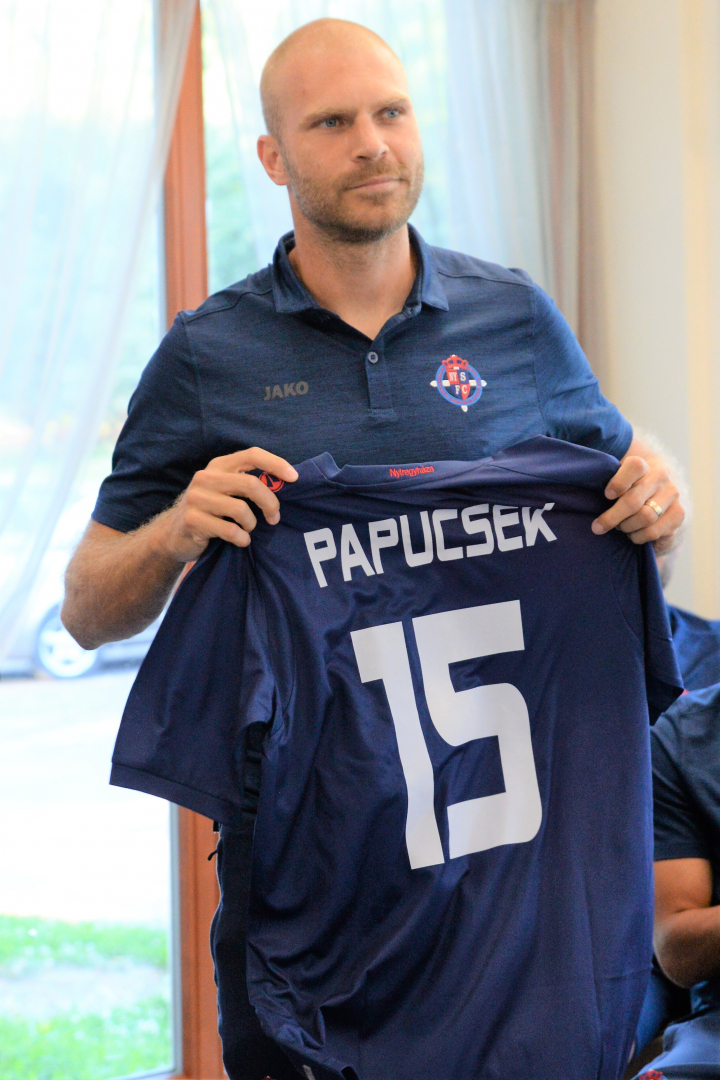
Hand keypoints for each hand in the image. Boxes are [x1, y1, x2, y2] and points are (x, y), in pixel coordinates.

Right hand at [154, 447, 297, 562]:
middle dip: (270, 503)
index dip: (276, 464)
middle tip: (275, 518)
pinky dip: (242, 539)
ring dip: (252, 525)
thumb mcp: (225, 490)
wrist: (174, 534)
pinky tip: (240, 540)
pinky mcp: (192, 520)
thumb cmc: (211, 511)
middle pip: (250, 484)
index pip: (252, 455)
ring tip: (248, 530)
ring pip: (241, 510)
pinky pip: (230, 531)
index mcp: (219, 465)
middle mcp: (206, 477)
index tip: (294, 478)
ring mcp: (197, 498)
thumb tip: (285, 484)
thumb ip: (247, 484)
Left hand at [591, 454, 684, 552]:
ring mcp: (672, 495)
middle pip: (634, 500)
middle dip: (612, 517)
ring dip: (626, 527)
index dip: (619, 482)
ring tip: (619, 528)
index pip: (635, 466)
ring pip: (645, 517)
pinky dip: (638, 537)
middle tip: (597, 527)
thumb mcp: (615, 483)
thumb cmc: (625, 491)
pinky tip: (632, 534)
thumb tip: (585, 492)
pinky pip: (653, 531)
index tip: (606, 495)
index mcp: (643, 465)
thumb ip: (604, 483)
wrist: (655, 499)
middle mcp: (661, 477)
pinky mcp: (678, 514)